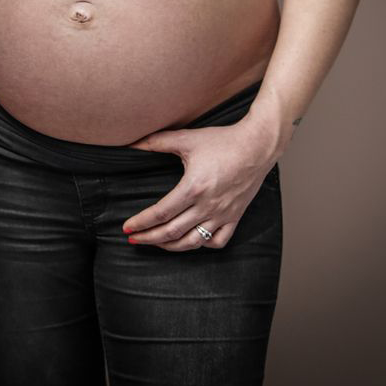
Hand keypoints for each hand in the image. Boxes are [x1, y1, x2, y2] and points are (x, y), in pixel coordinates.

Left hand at [122, 117, 280, 250]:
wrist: (258, 145)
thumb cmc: (223, 141)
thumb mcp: (186, 138)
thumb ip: (156, 142)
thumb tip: (131, 144)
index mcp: (193, 188)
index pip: (160, 213)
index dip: (141, 223)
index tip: (127, 228)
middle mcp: (208, 206)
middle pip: (172, 232)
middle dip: (149, 238)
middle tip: (133, 239)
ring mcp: (223, 214)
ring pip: (193, 242)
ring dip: (170, 246)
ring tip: (155, 242)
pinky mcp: (235, 216)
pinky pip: (218, 241)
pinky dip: (202, 245)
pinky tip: (190, 240)